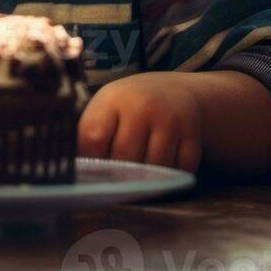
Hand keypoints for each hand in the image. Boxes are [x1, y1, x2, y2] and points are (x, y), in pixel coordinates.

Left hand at [77, 71, 202, 172]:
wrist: (172, 91)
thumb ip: (90, 136)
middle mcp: (142, 106)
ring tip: (138, 175)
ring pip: (154, 168)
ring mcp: (170, 119)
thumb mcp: (105, 109)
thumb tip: (78, 173)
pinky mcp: (192, 133)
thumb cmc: (127, 108)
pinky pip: (180, 169)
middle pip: (125, 157)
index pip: (93, 137)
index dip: (90, 159)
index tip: (91, 169)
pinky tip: (162, 170)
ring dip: (145, 179)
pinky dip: (171, 177)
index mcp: (113, 99)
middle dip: (118, 174)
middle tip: (116, 178)